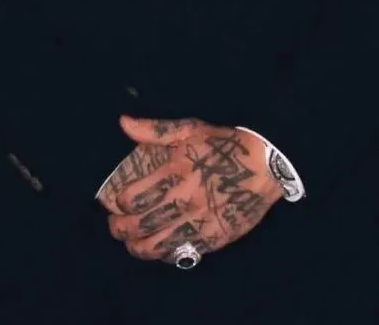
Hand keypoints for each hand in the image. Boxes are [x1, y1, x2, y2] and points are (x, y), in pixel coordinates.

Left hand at [98, 116, 282, 264]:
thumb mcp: (189, 129)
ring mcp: (200, 222)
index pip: (134, 197)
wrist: (265, 165)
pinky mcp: (215, 238)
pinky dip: (166, 254)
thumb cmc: (223, 144)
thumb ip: (153, 130)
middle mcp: (184, 199)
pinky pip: (184, 253)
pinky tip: (158, 251)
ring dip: (138, 247)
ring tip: (130, 243)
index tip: (113, 203)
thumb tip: (122, 122)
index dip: (118, 203)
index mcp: (175, 171)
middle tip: (114, 226)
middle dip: (121, 228)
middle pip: (142, 224)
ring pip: (159, 244)